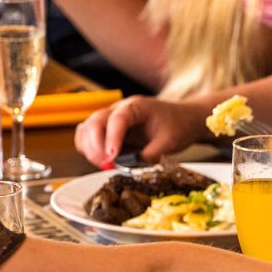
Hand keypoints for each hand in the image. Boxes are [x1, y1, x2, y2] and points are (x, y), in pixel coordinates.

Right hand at [75, 95, 205, 166]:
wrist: (183, 119)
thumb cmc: (177, 125)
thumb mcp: (169, 141)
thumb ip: (150, 153)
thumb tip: (130, 165)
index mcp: (137, 106)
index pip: (118, 118)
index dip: (112, 138)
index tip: (112, 157)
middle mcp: (120, 109)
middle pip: (95, 121)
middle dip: (96, 145)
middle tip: (106, 165)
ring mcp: (111, 117)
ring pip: (87, 128)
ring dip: (90, 148)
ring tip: (104, 164)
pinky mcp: (108, 129)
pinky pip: (89, 135)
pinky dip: (89, 148)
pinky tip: (101, 160)